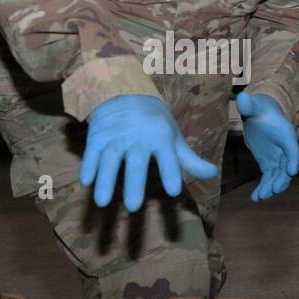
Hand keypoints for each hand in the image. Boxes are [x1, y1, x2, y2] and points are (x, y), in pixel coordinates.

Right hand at [79, 95, 218, 211]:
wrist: (124, 91)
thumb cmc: (154, 121)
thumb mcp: (173, 137)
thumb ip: (190, 159)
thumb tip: (213, 174)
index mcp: (161, 137)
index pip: (167, 157)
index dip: (170, 173)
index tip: (172, 191)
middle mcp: (138, 138)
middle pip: (135, 162)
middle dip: (134, 183)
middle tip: (133, 207)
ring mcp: (116, 137)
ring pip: (110, 159)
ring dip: (105, 180)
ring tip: (102, 202)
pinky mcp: (97, 136)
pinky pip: (91, 153)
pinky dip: (88, 166)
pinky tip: (85, 182)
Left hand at [236, 91, 298, 201]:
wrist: (259, 114)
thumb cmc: (259, 109)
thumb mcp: (253, 105)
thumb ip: (248, 104)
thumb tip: (242, 98)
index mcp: (285, 134)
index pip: (293, 149)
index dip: (292, 160)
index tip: (291, 171)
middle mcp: (284, 148)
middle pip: (286, 167)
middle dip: (281, 179)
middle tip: (273, 190)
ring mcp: (277, 158)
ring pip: (278, 176)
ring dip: (271, 187)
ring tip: (260, 197)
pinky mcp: (268, 163)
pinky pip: (268, 178)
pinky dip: (263, 187)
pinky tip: (255, 197)